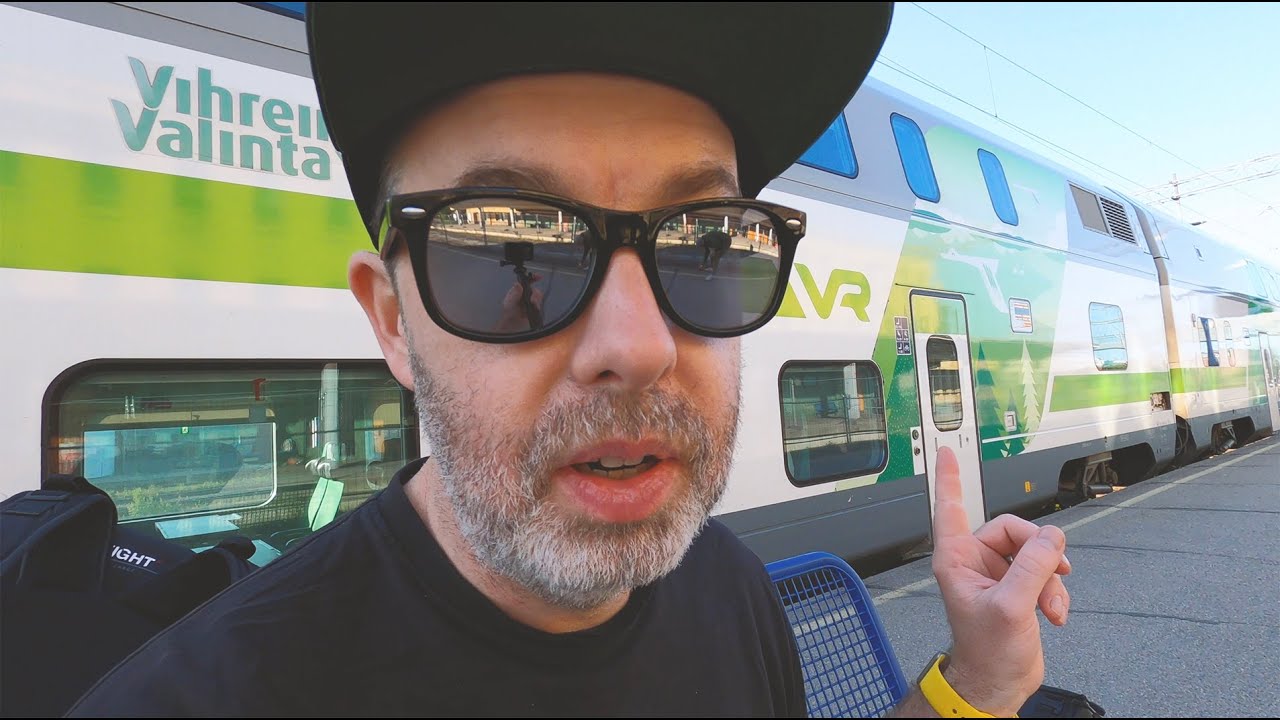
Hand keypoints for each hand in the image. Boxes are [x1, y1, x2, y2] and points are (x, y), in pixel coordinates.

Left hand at [494, 273, 543, 331]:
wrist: (511, 326)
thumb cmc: (507, 315)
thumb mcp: (510, 304)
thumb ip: (514, 295)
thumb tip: (517, 285)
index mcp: (517, 291)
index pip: (525, 281)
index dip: (532, 277)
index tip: (538, 277)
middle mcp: (524, 295)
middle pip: (534, 289)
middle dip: (536, 294)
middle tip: (533, 300)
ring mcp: (529, 301)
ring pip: (538, 296)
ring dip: (537, 300)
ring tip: (534, 306)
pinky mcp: (533, 307)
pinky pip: (539, 304)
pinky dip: (538, 306)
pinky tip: (535, 309)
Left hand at [931, 446, 1070, 716]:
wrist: (999, 684)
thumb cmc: (987, 653)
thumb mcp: (1011, 607)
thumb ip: (1032, 566)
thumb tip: (1051, 537)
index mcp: (957, 559)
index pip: (951, 508)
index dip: (948, 478)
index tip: (945, 451)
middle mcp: (974, 562)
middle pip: (1015, 531)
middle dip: (1040, 555)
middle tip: (1053, 575)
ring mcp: (996, 574)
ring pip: (1035, 553)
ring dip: (1050, 580)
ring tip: (1051, 608)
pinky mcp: (1016, 588)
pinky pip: (1044, 572)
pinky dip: (1054, 592)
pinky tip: (1054, 614)